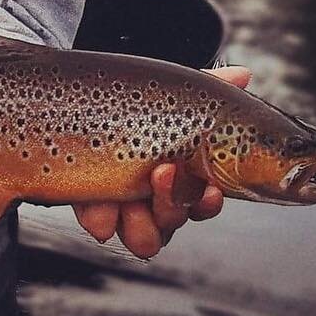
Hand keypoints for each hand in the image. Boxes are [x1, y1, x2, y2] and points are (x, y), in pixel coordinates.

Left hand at [72, 65, 249, 258]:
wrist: (71, 106)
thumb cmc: (127, 106)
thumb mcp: (163, 94)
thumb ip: (204, 87)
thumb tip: (244, 74)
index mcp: (179, 177)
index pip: (205, 202)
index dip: (210, 202)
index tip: (210, 189)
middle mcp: (154, 200)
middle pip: (176, 220)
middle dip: (172, 202)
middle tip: (161, 171)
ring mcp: (124, 209)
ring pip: (146, 240)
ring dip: (142, 223)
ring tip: (128, 198)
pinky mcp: (93, 210)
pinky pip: (103, 229)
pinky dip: (102, 217)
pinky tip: (97, 200)